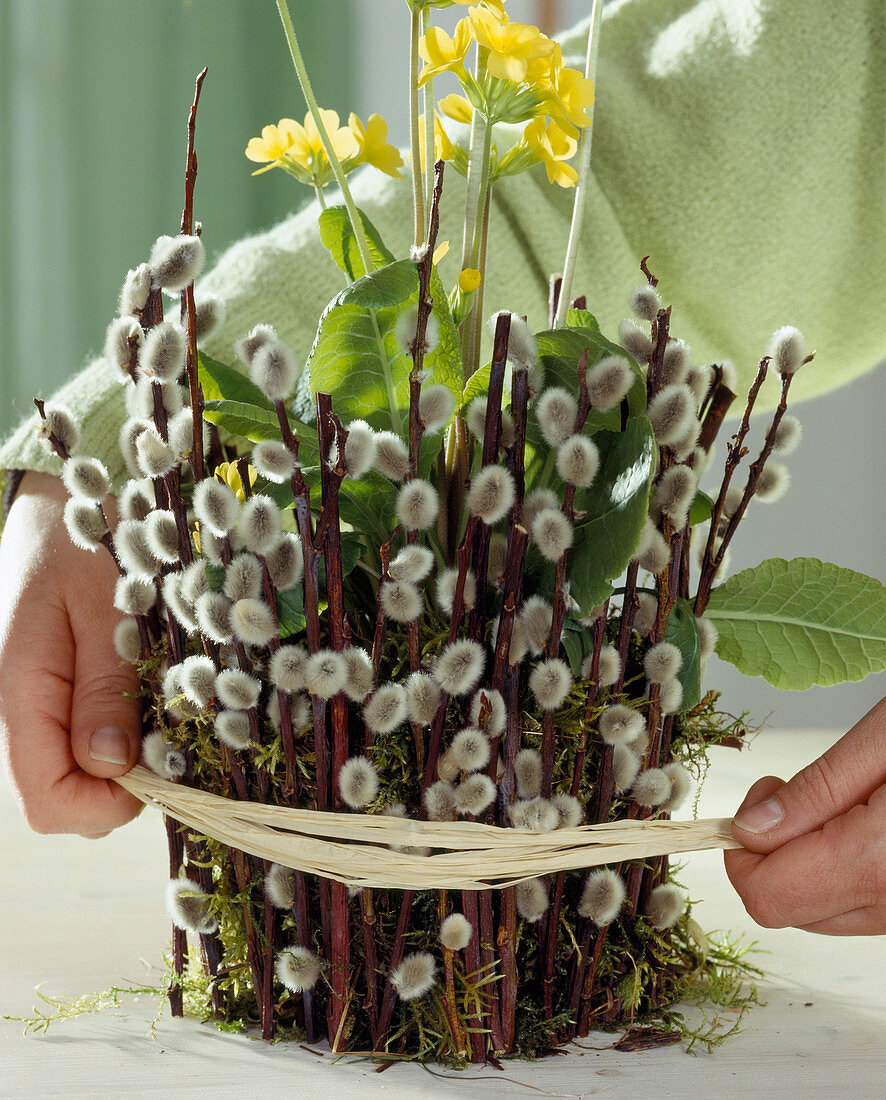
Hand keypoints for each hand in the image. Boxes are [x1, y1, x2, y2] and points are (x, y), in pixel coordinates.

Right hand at [0, 471, 142, 836]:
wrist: (60, 500)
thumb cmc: (83, 539)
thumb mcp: (105, 606)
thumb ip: (104, 687)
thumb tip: (113, 766)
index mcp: (18, 692)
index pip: (48, 804)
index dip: (107, 804)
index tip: (158, 766)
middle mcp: (18, 710)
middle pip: (62, 799)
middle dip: (121, 786)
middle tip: (166, 730)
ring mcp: (35, 704)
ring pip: (75, 772)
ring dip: (125, 759)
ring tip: (159, 705)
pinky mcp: (54, 693)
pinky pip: (82, 739)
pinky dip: (119, 732)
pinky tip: (147, 695)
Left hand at [725, 696, 885, 934]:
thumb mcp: (885, 740)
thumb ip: (817, 791)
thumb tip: (750, 829)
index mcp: (881, 864)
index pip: (768, 896)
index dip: (743, 850)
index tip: (761, 798)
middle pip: (791, 908)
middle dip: (772, 851)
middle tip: (793, 789)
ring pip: (825, 910)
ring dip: (809, 860)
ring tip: (844, 799)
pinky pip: (863, 906)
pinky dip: (845, 868)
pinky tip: (868, 821)